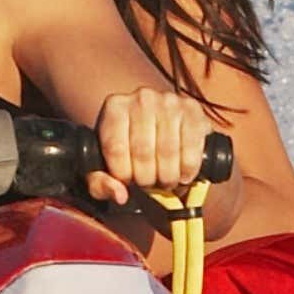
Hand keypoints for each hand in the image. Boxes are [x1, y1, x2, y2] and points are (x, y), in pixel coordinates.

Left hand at [82, 88, 222, 207]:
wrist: (161, 128)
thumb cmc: (130, 148)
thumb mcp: (106, 165)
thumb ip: (101, 183)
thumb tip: (120, 195)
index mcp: (115, 107)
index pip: (116, 148)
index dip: (123, 174)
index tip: (128, 182)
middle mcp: (142, 98)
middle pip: (143, 152)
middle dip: (147, 178)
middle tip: (149, 184)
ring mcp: (169, 101)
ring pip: (168, 152)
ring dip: (168, 177)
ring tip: (165, 181)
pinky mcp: (193, 109)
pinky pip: (191, 148)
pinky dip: (188, 169)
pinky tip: (183, 175)